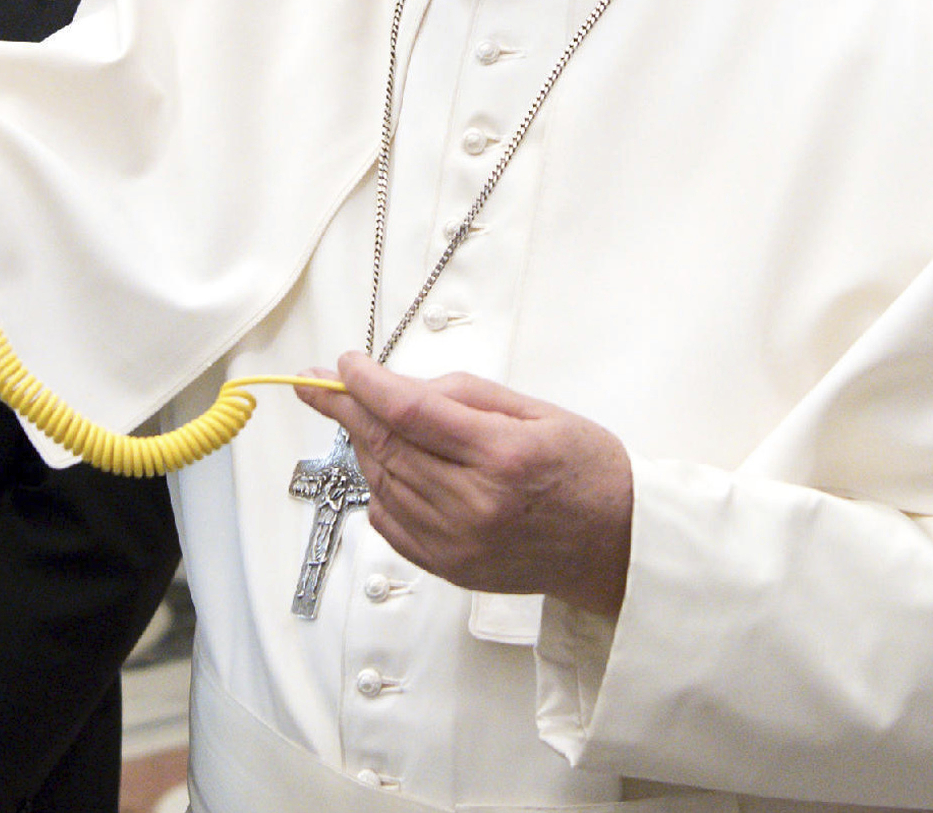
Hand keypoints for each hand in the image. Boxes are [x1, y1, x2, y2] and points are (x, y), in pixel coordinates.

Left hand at [295, 351, 633, 616]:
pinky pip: (389, 522)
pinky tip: (390, 467)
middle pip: (386, 447)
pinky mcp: (450, 567)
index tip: (343, 366)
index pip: (409, 413)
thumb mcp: (537, 410)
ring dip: (364, 447)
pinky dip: (379, 489)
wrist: (617, 545)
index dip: (366, 385)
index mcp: (502, 455)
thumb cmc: (587, 471)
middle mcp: (475, 503)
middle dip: (345, 409)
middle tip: (315, 384)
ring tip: (367, 420)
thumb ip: (464, 395)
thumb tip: (399, 386)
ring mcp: (459, 542)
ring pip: (382, 483)